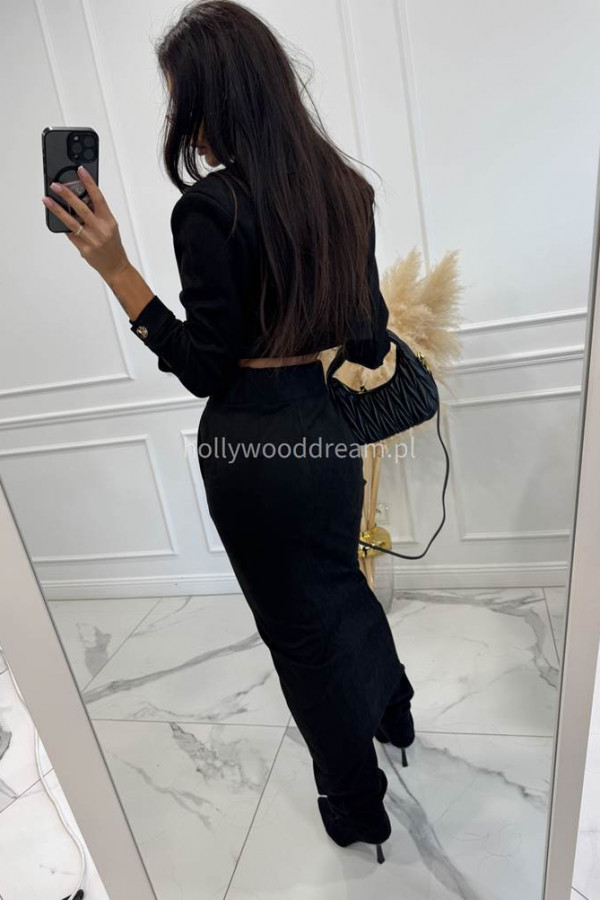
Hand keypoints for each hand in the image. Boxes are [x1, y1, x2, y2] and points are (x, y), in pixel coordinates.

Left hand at [42, 166, 129, 282]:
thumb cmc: (113, 245)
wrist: (115, 266)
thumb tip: (80, 198)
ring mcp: (91, 240)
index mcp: (108, 221)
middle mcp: (100, 230)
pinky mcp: (83, 249)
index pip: (98, 198)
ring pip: (71, 222)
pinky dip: (64, 226)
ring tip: (47, 200)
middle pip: (81, 208)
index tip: (80, 171)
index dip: (89, 183)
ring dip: (57, 209)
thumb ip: (97, 213)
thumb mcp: (110, 225)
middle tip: (56, 185)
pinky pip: (70, 234)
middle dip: (67, 195)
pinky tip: (57, 218)